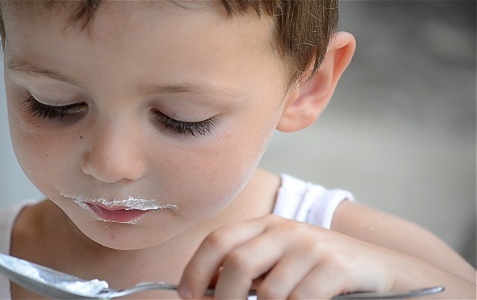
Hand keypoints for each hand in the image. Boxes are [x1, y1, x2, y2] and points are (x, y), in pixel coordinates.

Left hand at [178, 215, 397, 298]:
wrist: (384, 271)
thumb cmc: (323, 272)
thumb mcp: (282, 263)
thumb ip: (249, 271)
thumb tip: (206, 291)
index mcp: (266, 225)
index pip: (218, 240)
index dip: (195, 269)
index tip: (186, 295)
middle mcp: (286, 229)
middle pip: (237, 264)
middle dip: (225, 298)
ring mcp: (312, 246)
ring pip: (269, 292)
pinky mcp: (335, 266)